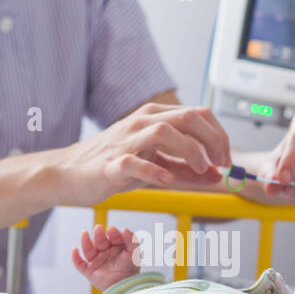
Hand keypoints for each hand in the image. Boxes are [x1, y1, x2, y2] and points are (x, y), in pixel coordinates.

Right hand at [55, 102, 231, 206]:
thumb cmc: (112, 167)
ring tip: (201, 169)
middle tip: (220, 163)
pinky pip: (134, 162)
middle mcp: (141, 123)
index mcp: (154, 118)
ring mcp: (125, 141)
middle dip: (213, 139)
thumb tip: (217, 175)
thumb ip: (186, 170)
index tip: (226, 158)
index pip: (198, 113)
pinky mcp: (110, 163)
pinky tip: (166, 180)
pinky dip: (154, 170)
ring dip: (190, 150)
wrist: (68, 173)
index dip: (219, 134)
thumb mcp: (155, 166)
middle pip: (187, 117)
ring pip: (164, 131)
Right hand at [72, 224, 140, 289]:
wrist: (125, 288)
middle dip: (99, 234)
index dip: (113, 233)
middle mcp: (105, 252)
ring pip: (88, 250)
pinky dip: (75, 258)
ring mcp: (96, 261)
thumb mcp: (135, 255)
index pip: (113, 237)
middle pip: (100, 241)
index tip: (112, 230)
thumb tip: (125, 229)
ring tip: (84, 233)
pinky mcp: (89, 271)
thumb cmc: (131, 271)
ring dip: (85, 241)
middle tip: (98, 228)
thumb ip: (133, 241)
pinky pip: (79, 264)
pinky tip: (75, 250)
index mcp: (116, 246)